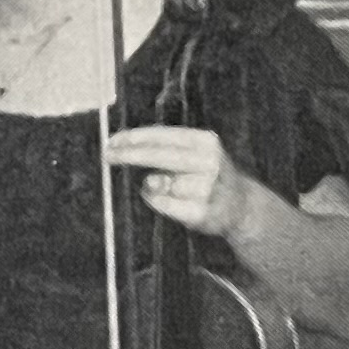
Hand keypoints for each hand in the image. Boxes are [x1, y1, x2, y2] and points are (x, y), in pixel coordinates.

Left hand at [100, 123, 268, 244]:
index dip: (135, 137)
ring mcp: (207, 188)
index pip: (163, 135)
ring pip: (159, 183)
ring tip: (169, 186)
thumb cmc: (205, 176)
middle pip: (159, 155)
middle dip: (129, 155)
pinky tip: (169, 199)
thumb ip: (161, 150)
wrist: (240, 206)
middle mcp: (209, 162)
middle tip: (108, 156)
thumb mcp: (190, 154)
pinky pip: (163, 204)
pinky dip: (157, 201)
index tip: (112, 140)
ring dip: (152, 184)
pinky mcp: (202, 213)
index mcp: (205, 141)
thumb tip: (123, 148)